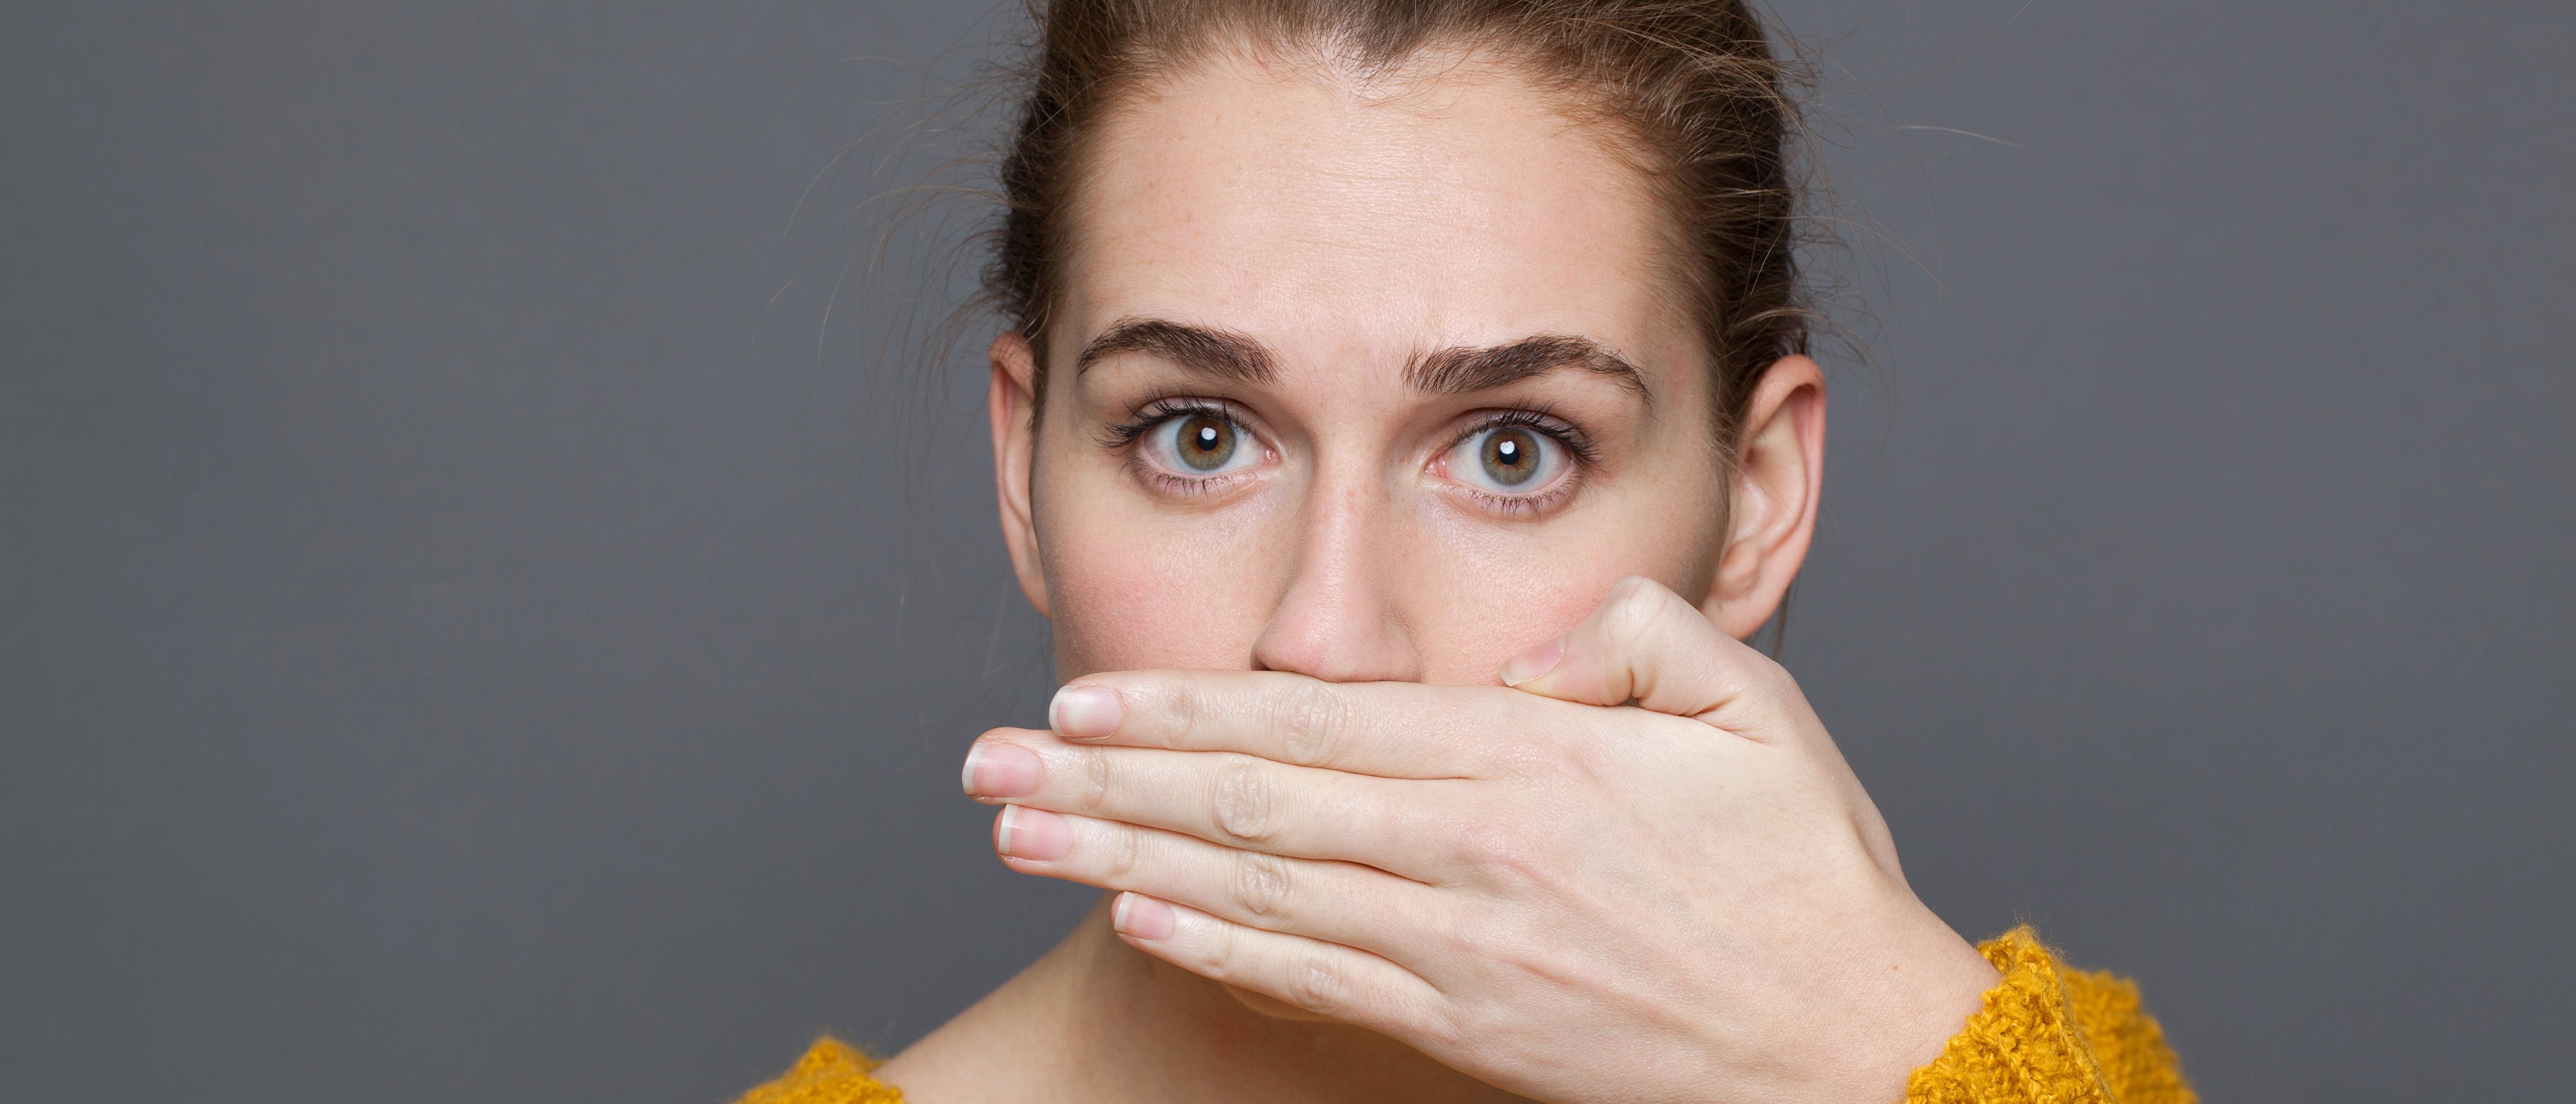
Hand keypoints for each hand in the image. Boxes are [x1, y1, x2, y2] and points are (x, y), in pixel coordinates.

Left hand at [960, 577, 1997, 1103]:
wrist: (1851, 1047)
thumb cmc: (1805, 871)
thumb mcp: (1754, 707)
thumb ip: (1633, 638)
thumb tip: (1524, 654)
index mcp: (1531, 764)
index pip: (1319, 721)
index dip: (1186, 707)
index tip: (1083, 694)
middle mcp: (1473, 855)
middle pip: (1252, 803)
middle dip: (1105, 778)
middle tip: (986, 765)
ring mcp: (1461, 950)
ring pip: (1257, 891)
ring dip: (1121, 858)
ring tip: (1018, 837)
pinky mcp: (1464, 1025)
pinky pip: (1313, 982)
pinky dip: (1214, 950)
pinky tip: (1132, 921)